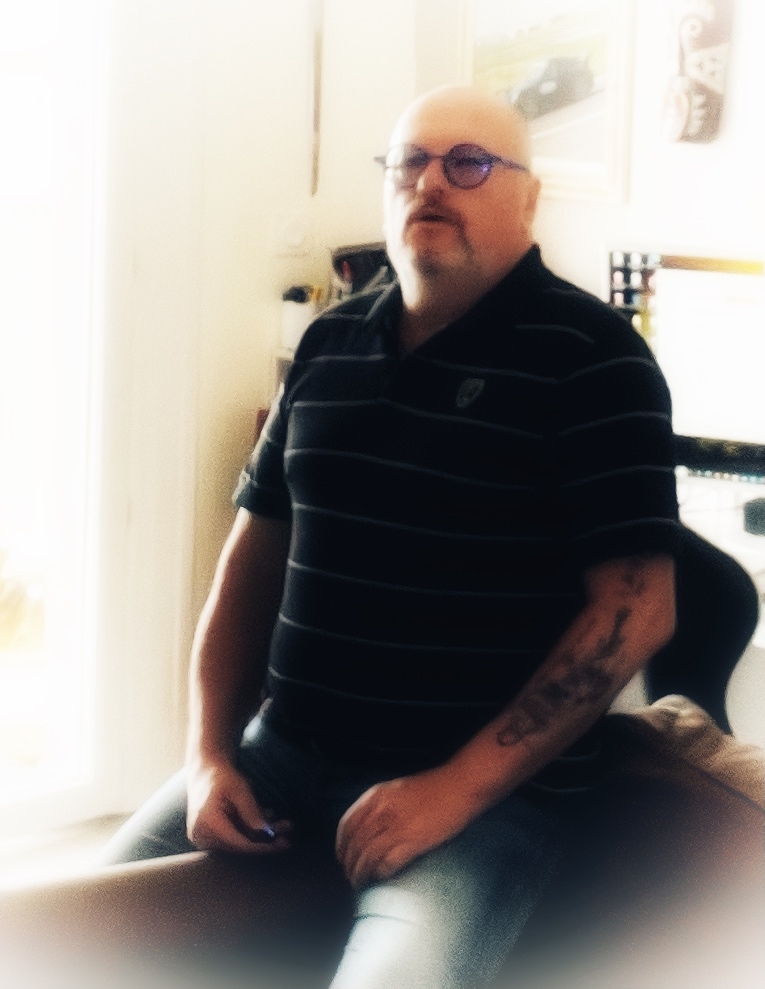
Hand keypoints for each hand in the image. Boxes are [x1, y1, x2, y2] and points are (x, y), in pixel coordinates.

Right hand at [187, 758, 291, 853]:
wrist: (203, 772)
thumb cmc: (222, 777)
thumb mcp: (240, 789)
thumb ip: (251, 812)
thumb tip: (266, 833)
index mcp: (208, 823)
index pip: (239, 844)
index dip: (262, 846)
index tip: (282, 843)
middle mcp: (202, 835)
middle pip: (241, 844)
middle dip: (266, 838)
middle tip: (288, 830)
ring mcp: (203, 838)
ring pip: (239, 841)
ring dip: (260, 833)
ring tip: (282, 824)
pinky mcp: (208, 837)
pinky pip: (233, 837)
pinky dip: (250, 829)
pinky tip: (265, 819)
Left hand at [335, 765, 479, 888]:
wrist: (461, 785)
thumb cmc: (433, 787)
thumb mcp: (398, 789)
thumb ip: (380, 804)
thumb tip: (366, 827)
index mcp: (377, 795)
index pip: (347, 824)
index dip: (341, 845)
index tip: (341, 857)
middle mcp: (383, 810)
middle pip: (355, 844)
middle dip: (349, 864)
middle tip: (350, 875)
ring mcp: (398, 826)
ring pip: (368, 856)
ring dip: (361, 873)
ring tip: (361, 882)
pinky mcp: (414, 840)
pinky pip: (389, 862)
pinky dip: (382, 872)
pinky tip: (382, 876)